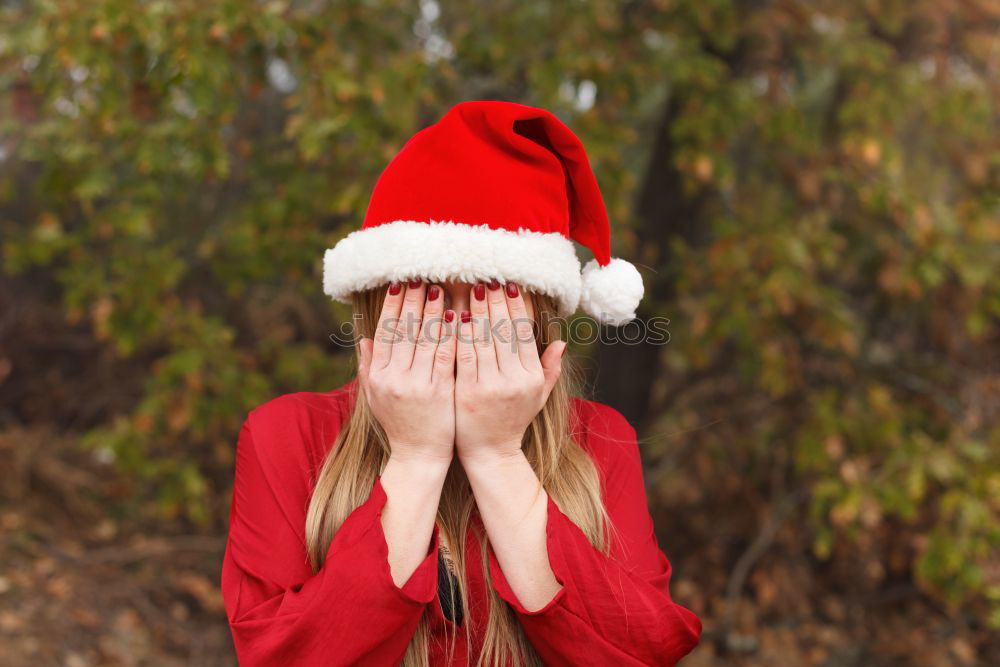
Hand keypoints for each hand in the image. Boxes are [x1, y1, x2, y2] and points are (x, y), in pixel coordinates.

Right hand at [357, 279, 457, 463]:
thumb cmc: (400, 423)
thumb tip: (364, 337)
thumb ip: (370, 366)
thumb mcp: (376, 396)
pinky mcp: (439, 391)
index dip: (392, 306)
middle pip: (404, 329)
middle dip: (413, 300)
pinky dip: (450, 334)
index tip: (400, 284)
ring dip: (432, 310)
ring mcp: (416, 384)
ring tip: (439, 288)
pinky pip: (445, 355)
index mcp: (379, 375)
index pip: (385, 331)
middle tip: (421, 276)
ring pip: (425, 338)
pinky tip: (456, 316)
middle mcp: (394, 377)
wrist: (419, 456)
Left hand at [454, 280, 565, 462]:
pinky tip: (454, 315)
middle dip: (495, 301)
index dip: (515, 306)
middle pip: (503, 330)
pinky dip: (459, 333)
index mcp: (531, 377)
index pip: (523, 332)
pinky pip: (462, 354)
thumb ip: (550, 368)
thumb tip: (562, 342)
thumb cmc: (513, 419)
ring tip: (470, 287)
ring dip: (476, 310)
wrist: (490, 452)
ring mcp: (490, 386)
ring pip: (483, 338)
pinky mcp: (467, 391)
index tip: (508, 285)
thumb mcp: (538, 396)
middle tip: (487, 277)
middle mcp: (514, 380)